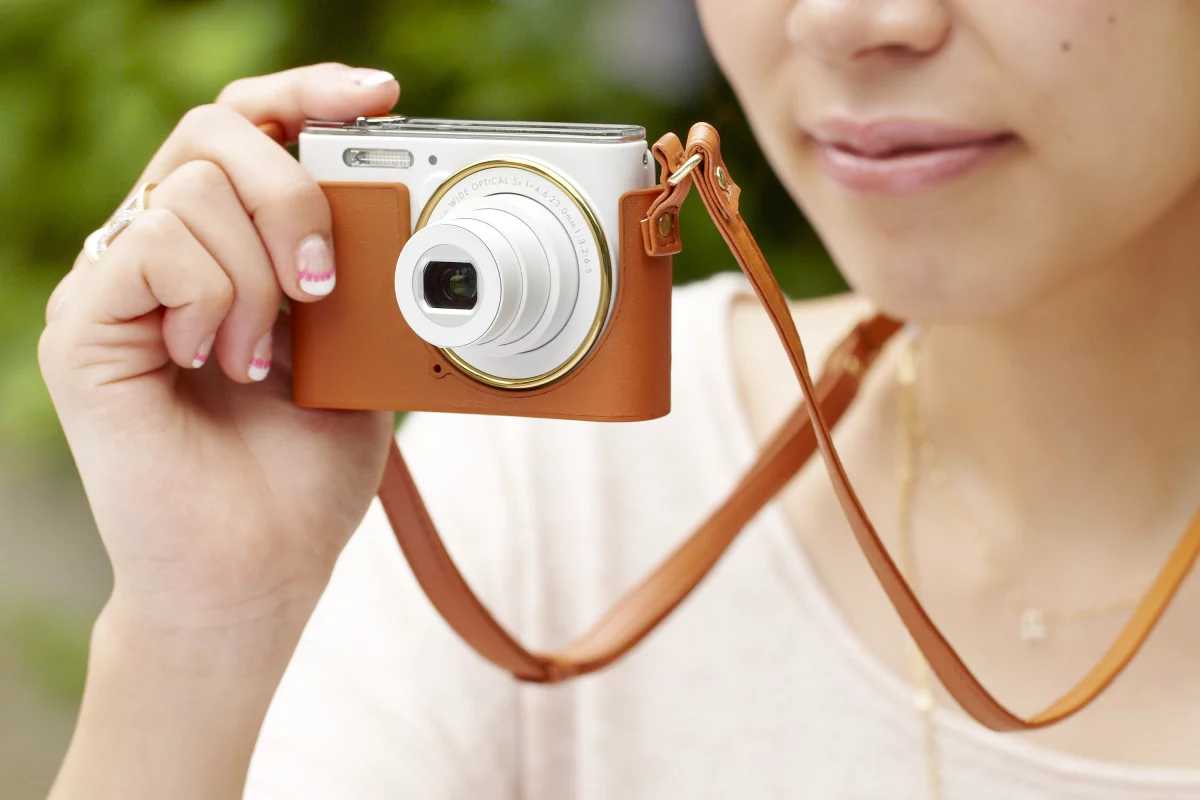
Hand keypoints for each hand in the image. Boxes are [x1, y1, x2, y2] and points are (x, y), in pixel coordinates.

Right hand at [39, 64, 400, 633]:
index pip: (250, 126)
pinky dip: (214, 299)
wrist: (258, 571)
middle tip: (323, 284)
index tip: (381, 97)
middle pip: (218, 130)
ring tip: (264, 361)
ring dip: (261, 274)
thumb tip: (384, 200)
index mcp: (228, 247)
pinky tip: (219, 363)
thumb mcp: (357, 352)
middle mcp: (165, 250)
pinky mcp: (84, 326)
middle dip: (294, 191)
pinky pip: (154, 243)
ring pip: (194, 186)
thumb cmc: (304, 474)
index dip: (308, 93)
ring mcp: (118, 284)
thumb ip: (355, 271)